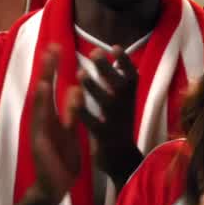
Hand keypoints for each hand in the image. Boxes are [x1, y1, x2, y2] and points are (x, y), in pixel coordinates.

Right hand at [28, 46, 84, 204]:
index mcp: (52, 117)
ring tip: (46, 67)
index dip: (54, 69)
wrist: (54, 187)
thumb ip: (72, 111)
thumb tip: (77, 88)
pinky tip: (45, 98)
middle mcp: (43, 121)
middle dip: (47, 71)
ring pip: (40, 106)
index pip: (52, 88)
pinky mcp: (40, 144)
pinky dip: (43, 110)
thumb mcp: (71, 130)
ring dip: (42, 87)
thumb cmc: (62, 159)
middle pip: (43, 91)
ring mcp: (39, 132)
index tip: (57, 48)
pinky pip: (43, 125)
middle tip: (51, 47)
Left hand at [77, 47, 141, 185]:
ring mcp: (116, 121)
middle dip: (107, 68)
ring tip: (81, 73)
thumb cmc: (118, 122)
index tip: (115, 47)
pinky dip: (84, 112)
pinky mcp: (104, 136)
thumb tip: (109, 53)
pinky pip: (93, 123)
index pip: (131, 76)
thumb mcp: (124, 100)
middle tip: (95, 52)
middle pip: (120, 85)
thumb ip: (116, 79)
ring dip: (94, 87)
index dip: (125, 62)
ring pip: (106, 102)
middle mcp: (126, 106)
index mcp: (130, 96)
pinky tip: (72, 102)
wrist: (122, 157)